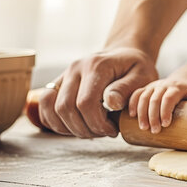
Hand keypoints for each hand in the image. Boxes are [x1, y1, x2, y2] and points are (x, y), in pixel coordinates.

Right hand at [39, 47, 158, 137]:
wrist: (125, 53)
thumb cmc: (136, 67)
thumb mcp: (142, 76)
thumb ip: (126, 89)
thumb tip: (111, 103)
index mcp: (96, 66)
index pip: (85, 102)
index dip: (97, 123)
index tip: (113, 130)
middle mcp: (75, 69)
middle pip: (65, 108)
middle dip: (84, 128)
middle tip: (103, 132)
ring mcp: (64, 75)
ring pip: (51, 108)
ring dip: (69, 128)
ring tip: (91, 130)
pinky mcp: (58, 83)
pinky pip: (45, 106)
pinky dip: (56, 122)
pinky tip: (77, 126)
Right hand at [128, 77, 186, 133]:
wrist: (181, 82)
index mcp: (176, 87)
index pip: (169, 98)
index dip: (165, 111)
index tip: (165, 125)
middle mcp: (163, 85)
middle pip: (155, 99)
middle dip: (153, 116)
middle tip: (154, 131)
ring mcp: (153, 86)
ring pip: (144, 97)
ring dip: (142, 113)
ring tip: (144, 128)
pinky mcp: (146, 88)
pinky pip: (136, 94)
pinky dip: (132, 103)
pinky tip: (131, 115)